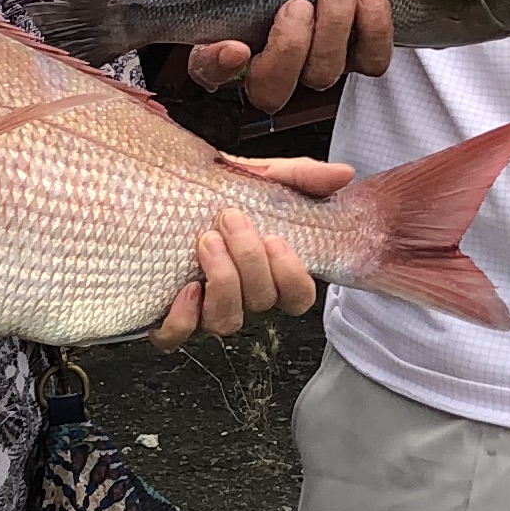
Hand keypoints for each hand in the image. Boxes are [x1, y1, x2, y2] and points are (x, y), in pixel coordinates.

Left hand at [151, 159, 350, 343]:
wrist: (166, 195)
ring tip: (207, 242)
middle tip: (231, 221)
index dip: (291, 277)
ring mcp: (207, 311)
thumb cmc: (216, 195)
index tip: (275, 239)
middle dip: (249, 261)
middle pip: (262, 302)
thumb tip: (343, 173)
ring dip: (222, 282)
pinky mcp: (171, 319)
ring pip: (227, 322)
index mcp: (268, 273)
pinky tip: (186, 288)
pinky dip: (184, 319)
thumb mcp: (261, 179)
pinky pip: (180, 336)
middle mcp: (242, 298)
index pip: (298, 298)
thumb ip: (301, 177)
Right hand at [182, 0, 396, 112]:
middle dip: (287, 50)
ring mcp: (316, 56)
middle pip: (271, 89)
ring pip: (323, 74)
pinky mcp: (358, 47)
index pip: (210, 70)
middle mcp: (271, 53)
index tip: (235, 45)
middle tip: (296, 3)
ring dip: (333, 29)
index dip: (217, 68)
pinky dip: (373, 28)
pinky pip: (371, 60)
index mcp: (228, 28)